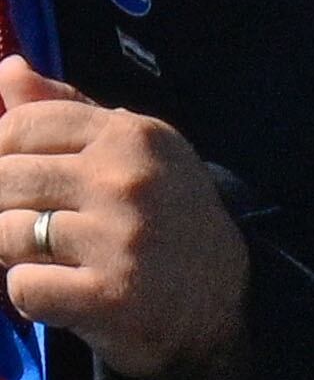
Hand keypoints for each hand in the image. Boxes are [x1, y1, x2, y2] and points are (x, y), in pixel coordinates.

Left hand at [0, 56, 250, 379]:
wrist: (227, 311)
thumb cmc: (169, 226)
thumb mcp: (135, 156)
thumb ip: (68, 111)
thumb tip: (8, 68)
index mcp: (134, 137)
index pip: (22, 125)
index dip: (5, 156)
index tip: (25, 184)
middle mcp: (129, 182)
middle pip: (5, 178)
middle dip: (6, 208)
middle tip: (37, 232)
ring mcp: (121, 240)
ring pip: (6, 232)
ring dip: (14, 255)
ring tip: (50, 262)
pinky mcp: (111, 297)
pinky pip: (24, 286)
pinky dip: (31, 297)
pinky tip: (63, 297)